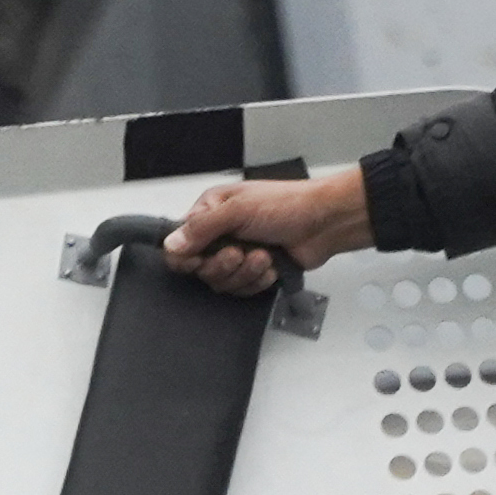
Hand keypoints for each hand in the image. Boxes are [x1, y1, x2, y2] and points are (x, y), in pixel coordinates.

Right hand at [165, 167, 372, 296]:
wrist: (324, 223)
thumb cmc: (287, 205)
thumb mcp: (238, 210)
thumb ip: (202, 228)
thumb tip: (171, 244)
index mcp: (210, 211)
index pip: (179, 243)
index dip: (185, 257)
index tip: (198, 260)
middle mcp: (220, 234)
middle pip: (200, 269)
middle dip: (223, 265)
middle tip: (240, 252)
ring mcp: (238, 254)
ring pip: (222, 282)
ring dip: (245, 273)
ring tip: (263, 256)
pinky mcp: (255, 272)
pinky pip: (243, 289)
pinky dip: (258, 280)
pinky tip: (271, 266)